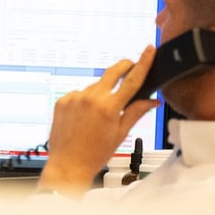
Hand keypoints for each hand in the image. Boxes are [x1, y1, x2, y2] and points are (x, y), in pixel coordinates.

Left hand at [36, 46, 160, 195]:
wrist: (68, 164)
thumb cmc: (95, 154)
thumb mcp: (120, 133)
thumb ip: (136, 112)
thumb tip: (152, 101)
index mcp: (109, 107)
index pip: (132, 80)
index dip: (143, 62)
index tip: (148, 50)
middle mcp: (90, 98)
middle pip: (112, 72)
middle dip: (124, 66)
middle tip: (131, 66)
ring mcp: (74, 97)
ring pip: (95, 86)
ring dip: (101, 92)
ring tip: (99, 114)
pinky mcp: (62, 99)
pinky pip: (79, 93)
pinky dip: (85, 100)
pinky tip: (84, 116)